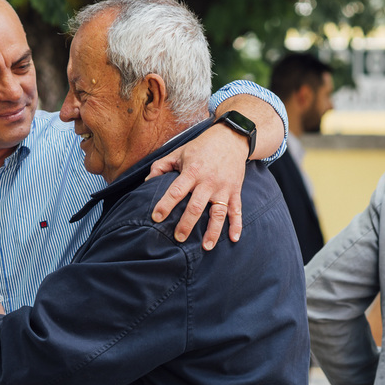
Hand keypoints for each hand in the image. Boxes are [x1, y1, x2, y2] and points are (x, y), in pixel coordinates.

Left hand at [147, 124, 246, 249]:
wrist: (231, 138)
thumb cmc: (201, 146)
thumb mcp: (179, 152)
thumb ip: (161, 166)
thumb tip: (147, 182)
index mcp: (192, 171)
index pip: (177, 190)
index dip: (165, 204)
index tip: (156, 217)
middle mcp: (209, 181)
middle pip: (196, 206)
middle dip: (186, 224)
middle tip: (178, 238)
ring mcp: (224, 188)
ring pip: (218, 213)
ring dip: (213, 231)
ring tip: (205, 247)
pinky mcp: (235, 191)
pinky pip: (237, 211)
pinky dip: (237, 225)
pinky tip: (234, 239)